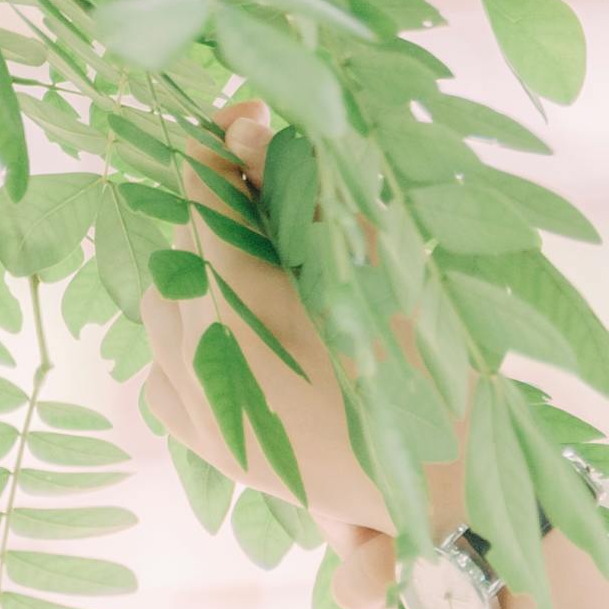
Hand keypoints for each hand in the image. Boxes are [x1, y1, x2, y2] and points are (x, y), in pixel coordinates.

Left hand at [136, 98, 453, 537]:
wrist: (448, 488)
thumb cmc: (427, 366)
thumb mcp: (372, 269)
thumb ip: (302, 197)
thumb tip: (244, 130)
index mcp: (248, 316)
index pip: (201, 206)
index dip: (216, 154)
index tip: (240, 120)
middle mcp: (207, 368)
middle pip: (179, 255)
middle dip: (217, 215)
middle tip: (265, 189)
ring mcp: (202, 415)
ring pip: (159, 313)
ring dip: (198, 278)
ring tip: (256, 267)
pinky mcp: (209, 448)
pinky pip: (161, 373)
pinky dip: (187, 341)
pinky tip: (237, 333)